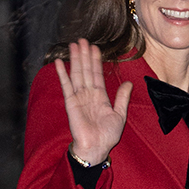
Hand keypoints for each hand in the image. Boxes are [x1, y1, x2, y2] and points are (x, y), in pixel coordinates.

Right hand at [55, 38, 132, 165]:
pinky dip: (62, 74)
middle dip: (85, 55)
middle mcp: (88, 95)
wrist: (96, 148)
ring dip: (75, 59)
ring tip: (73, 45)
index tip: (95, 47)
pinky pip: (65, 85)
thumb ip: (122, 98)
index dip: (96, 61)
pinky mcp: (70, 103)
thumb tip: (129, 83)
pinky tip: (59, 62)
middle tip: (83, 40)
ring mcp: (79, 98)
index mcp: (100, 97)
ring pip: (77, 74)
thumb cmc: (108, 136)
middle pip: (86, 70)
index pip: (97, 74)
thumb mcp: (119, 114)